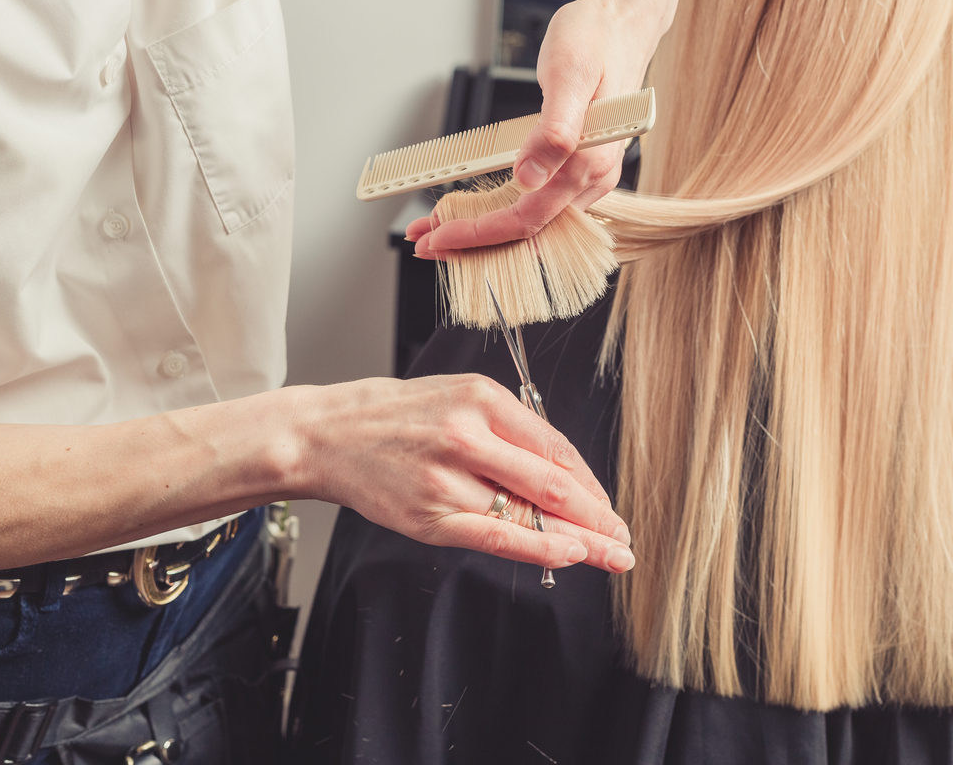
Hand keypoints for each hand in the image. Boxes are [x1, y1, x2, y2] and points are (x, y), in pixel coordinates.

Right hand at [287, 375, 633, 572]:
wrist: (327, 434)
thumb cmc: (395, 416)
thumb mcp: (457, 398)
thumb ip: (508, 430)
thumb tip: (561, 475)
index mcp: (482, 398)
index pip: (555, 448)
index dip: (590, 483)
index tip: (609, 504)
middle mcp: (468, 435)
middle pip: (552, 483)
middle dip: (598, 515)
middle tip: (624, 537)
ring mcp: (448, 477)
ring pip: (529, 513)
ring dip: (580, 538)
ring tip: (611, 555)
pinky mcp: (429, 514)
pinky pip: (496, 537)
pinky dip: (539, 547)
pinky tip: (570, 554)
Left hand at [409, 0, 684, 258]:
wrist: (623, 25)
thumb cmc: (598, 40)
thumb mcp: (570, 74)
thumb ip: (555, 130)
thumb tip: (529, 176)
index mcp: (591, 163)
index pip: (528, 218)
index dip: (480, 233)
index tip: (440, 237)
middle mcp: (593, 179)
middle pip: (526, 231)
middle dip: (472, 240)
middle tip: (424, 241)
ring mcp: (586, 177)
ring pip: (528, 221)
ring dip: (482, 229)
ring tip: (436, 228)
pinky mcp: (575, 169)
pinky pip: (535, 203)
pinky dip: (498, 211)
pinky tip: (471, 208)